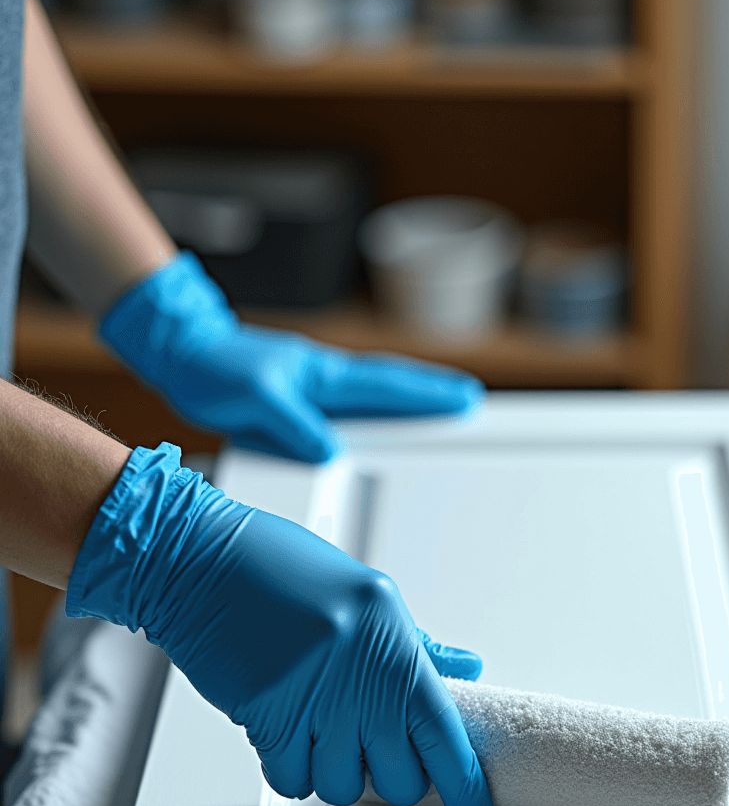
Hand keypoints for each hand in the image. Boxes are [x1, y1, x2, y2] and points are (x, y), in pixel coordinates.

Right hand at [66, 444, 493, 805]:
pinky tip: (286, 732)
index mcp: (394, 640)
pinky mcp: (268, 717)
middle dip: (390, 776)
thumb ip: (414, 645)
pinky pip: (293, 780)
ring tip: (321, 730)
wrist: (195, 560)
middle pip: (399, 776)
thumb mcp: (365, 596)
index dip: (464, 785)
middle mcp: (361, 671)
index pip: (445, 731)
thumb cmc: (275, 569)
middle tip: (371, 747)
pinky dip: (291, 769)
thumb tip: (462, 670)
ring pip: (344, 787)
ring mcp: (315, 697)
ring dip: (334, 773)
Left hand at [98, 252, 485, 465]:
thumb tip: (328, 450)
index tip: (465, 396)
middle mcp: (325, 379)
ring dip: (407, 400)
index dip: (428, 392)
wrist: (184, 356)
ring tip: (438, 409)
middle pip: (391, 385)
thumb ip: (294, 423)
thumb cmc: (215, 369)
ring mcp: (315, 388)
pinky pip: (348, 408)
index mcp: (323, 375)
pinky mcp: (300, 400)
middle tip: (468, 399)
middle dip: (432, 391)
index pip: (387, 384)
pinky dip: (373, 411)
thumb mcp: (257, 398)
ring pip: (373, 395)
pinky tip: (376, 425)